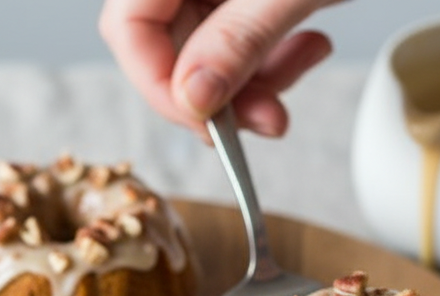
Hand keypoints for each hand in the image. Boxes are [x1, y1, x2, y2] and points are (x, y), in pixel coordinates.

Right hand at [99, 0, 336, 135]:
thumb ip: (239, 40)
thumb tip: (193, 99)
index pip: (128, 28)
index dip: (160, 84)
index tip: (208, 123)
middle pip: (164, 44)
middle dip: (219, 91)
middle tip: (268, 118)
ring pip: (203, 50)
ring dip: (252, 81)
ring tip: (305, 68)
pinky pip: (236, 35)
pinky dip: (271, 56)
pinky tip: (310, 46)